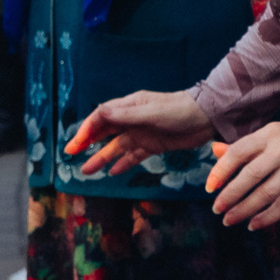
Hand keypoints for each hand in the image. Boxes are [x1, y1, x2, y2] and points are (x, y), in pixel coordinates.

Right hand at [66, 90, 215, 177]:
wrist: (209, 117)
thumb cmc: (181, 109)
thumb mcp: (152, 112)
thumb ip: (126, 115)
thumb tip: (99, 113)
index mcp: (130, 106)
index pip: (101, 117)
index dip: (86, 129)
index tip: (76, 143)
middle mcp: (133, 120)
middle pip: (104, 131)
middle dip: (87, 142)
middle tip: (70, 154)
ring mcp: (143, 133)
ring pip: (117, 147)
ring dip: (102, 158)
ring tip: (86, 171)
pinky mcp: (154, 145)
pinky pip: (134, 156)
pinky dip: (124, 163)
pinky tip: (113, 172)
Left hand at [205, 117, 279, 228]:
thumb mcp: (270, 133)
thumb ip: (243, 145)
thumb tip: (214, 150)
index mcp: (269, 135)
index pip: (239, 153)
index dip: (221, 171)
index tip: (210, 187)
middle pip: (251, 176)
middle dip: (230, 195)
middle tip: (217, 208)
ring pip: (266, 194)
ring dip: (245, 210)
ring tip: (229, 219)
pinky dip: (268, 217)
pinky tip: (253, 224)